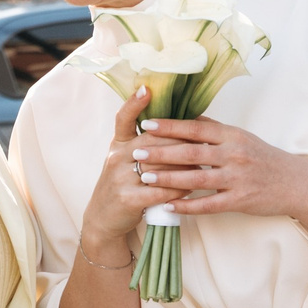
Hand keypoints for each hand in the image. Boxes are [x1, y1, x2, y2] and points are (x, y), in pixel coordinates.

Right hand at [78, 86, 189, 252]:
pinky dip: (177, 190)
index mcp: (117, 145)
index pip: (123, 119)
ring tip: (204, 166)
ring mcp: (119, 179)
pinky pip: (158, 192)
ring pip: (158, 167)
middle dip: (179, 142)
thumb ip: (143, 144)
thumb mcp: (124, 160)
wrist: (103, 219)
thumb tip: (177, 126)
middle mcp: (116, 158)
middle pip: (152, 142)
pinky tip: (191, 188)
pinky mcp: (126, 199)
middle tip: (203, 142)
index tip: (147, 89)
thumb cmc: (123, 186)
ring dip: (183, 167)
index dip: (133, 104)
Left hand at [129, 116, 307, 235]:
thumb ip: (215, 130)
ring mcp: (237, 179)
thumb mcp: (242, 138)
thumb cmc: (264, 159)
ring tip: (144, 177)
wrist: (296, 183)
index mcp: (233, 135)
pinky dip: (186, 206)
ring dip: (167, 178)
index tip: (146, 124)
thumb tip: (188, 116)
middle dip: (161, 152)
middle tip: (136, 151)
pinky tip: (167, 206)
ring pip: (196, 179)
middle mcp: (234, 154)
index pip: (196, 128)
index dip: (170, 126)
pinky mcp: (240, 201)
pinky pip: (208, 205)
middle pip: (191, 152)